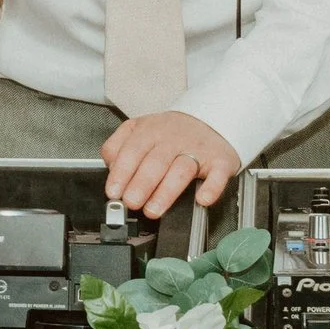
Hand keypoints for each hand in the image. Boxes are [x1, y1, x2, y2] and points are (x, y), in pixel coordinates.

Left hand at [102, 110, 238, 219]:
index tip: (114, 192)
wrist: (213, 119)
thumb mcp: (140, 128)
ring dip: (166, 192)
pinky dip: (211, 188)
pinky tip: (202, 199)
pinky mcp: (220, 161)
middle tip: (131, 203)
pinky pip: (217, 175)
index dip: (121, 173)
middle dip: (141, 184)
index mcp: (151, 130)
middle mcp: (174, 139)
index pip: (133, 151)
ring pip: (181, 170)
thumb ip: (119, 145)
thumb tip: (110, 166)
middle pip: (156, 162)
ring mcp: (198, 150)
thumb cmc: (172, 131)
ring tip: (153, 209)